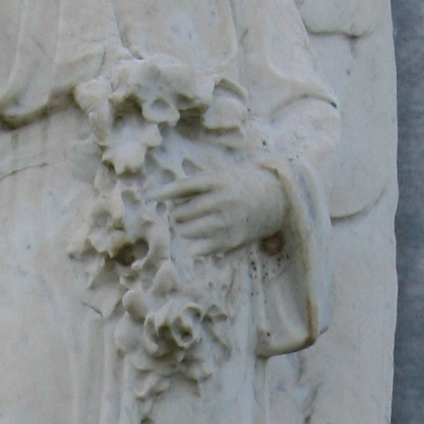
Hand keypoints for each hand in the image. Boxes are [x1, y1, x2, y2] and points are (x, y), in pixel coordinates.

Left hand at [162, 153, 286, 255]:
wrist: (276, 200)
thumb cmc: (241, 186)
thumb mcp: (223, 174)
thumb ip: (198, 183)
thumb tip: (166, 194)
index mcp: (217, 181)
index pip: (183, 187)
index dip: (163, 192)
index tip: (147, 197)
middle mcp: (220, 201)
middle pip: (182, 212)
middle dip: (176, 216)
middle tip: (178, 216)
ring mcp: (226, 221)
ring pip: (188, 231)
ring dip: (183, 230)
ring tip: (187, 227)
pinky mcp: (231, 240)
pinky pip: (201, 248)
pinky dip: (192, 247)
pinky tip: (192, 244)